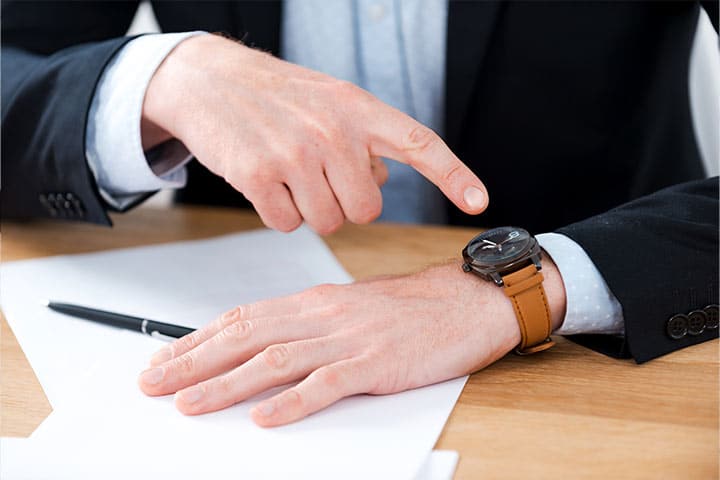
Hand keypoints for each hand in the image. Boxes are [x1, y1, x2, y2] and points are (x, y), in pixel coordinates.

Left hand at [138, 258, 565, 426]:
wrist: (467, 301)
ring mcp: (351, 338)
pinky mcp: (378, 362)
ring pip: (277, 359)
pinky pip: (330, 383)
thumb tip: (267, 347)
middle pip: (248, 336)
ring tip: (190, 404)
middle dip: (195, 361)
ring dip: (228, 383)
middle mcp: (325, 314)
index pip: (245, 318)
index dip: (200, 339)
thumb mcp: (351, 308)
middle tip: (153, 383)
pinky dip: (295, 401)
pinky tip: (266, 417)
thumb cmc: (412, 309)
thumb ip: (310, 325)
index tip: (166, 357)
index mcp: (317, 301)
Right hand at [141, 34, 487, 233]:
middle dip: (344, 204)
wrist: (211, 80)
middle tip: (318, 176)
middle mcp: (334, 130)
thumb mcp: (332, 102)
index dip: (453, 174)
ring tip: (290, 174)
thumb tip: (381, 183)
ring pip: (328, 223)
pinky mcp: (259, 176)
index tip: (479, 201)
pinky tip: (266, 182)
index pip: (420, 144)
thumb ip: (365, 141)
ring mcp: (296, 153)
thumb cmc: (279, 96)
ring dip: (310, 209)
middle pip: (366, 211)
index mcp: (360, 109)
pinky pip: (287, 225)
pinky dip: (278, 213)